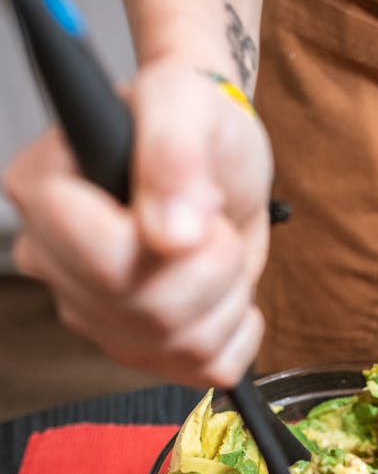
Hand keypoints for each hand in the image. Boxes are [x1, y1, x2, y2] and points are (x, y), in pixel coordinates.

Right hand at [2, 59, 272, 387]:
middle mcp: (57, 265)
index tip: (193, 205)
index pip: (104, 261)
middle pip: (146, 313)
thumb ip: (173, 154)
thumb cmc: (194, 121)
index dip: (167, 245)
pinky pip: (205, 371)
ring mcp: (96, 315)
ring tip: (217, 247)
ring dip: (228, 296)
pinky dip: (237, 332)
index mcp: (45, 195)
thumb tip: (174, 234)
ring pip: (181, 347)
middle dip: (211, 268)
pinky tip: (225, 290)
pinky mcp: (140, 349)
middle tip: (214, 222)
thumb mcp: (186, 102)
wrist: (220, 159)